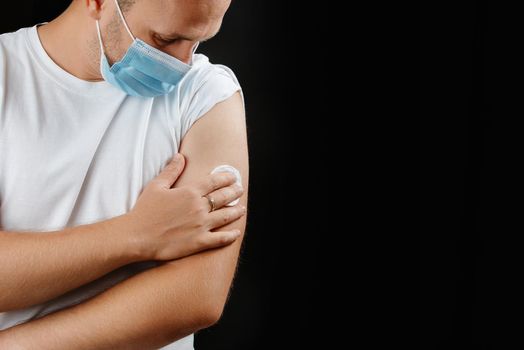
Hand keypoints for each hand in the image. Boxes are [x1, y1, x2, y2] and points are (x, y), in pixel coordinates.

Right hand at [124, 154, 245, 260]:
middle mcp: (199, 207)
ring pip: (225, 216)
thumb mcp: (156, 186)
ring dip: (236, 211)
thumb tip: (180, 156)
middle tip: (240, 189)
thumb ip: (171, 170)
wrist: (137, 236)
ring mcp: (201, 225)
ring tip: (242, 208)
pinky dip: (230, 236)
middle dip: (234, 192)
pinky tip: (237, 233)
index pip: (214, 182)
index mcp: (190, 192)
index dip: (226, 178)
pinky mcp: (199, 242)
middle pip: (223, 197)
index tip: (233, 176)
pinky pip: (220, 239)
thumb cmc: (144, 211)